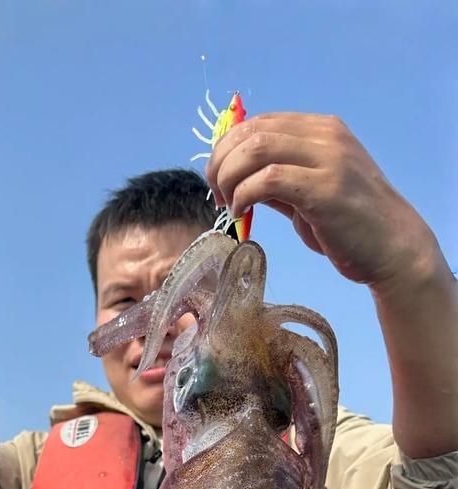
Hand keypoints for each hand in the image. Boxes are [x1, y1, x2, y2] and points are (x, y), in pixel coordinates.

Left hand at [206, 113, 437, 292]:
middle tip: (216, 195)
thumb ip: (278, 180)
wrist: (391, 247)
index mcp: (320, 129)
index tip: (218, 182)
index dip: (227, 149)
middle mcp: (325, 135)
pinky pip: (269, 179)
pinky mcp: (326, 188)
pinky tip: (242, 212)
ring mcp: (329, 158)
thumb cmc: (349, 225)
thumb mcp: (308, 193)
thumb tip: (238, 178)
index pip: (259, 122)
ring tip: (229, 205)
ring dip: (230, 177)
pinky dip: (245, 195)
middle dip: (221, 163)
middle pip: (252, 132)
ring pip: (257, 149)